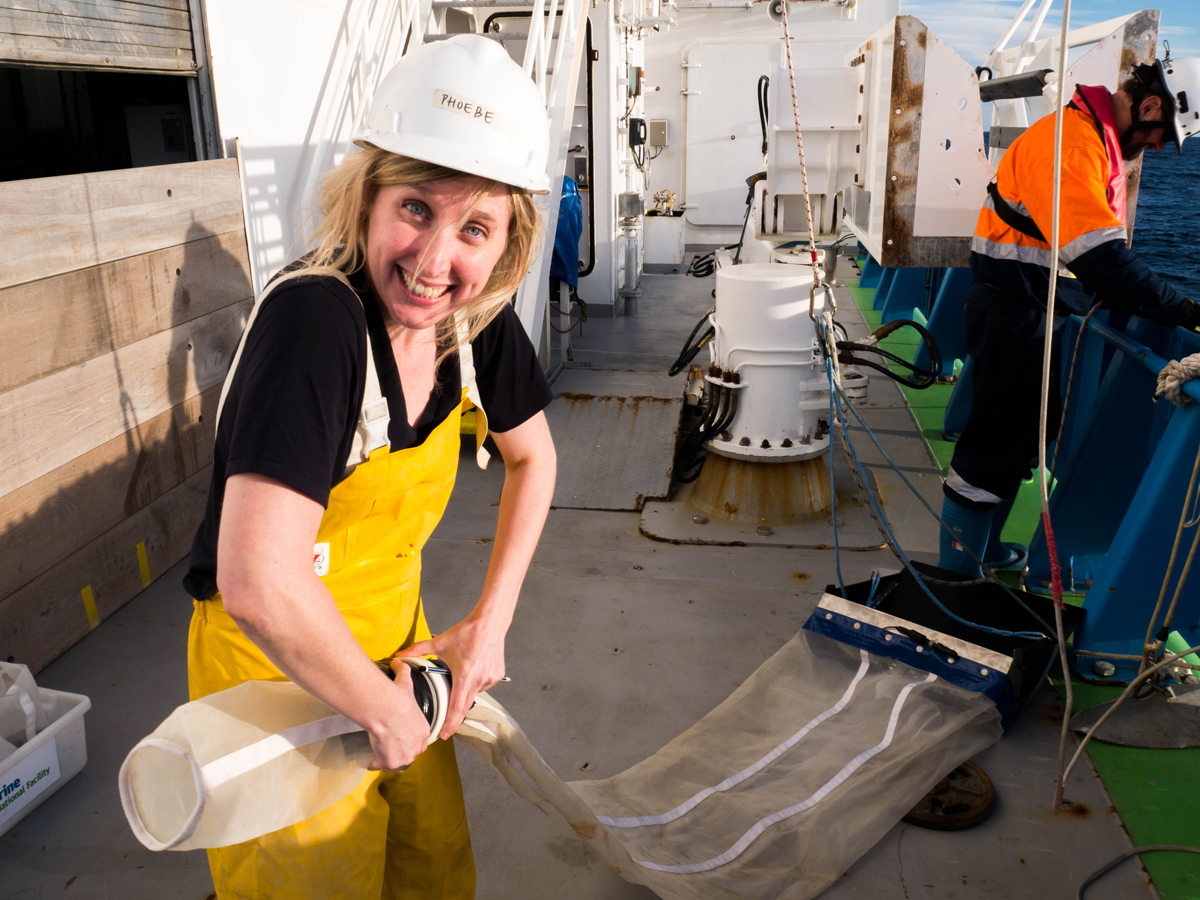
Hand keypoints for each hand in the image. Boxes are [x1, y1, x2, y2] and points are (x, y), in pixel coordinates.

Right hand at [365, 662, 430, 770]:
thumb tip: (399, 662)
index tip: (401, 736)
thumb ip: (404, 672)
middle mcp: (417, 745)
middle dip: (403, 751)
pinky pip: (384, 766)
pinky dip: (377, 764)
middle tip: (390, 746)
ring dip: (391, 759)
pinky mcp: (391, 761)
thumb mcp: (405, 682)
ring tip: (380, 754)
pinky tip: (371, 759)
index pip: (420, 739)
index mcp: (424, 729)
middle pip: (412, 753)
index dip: (411, 739)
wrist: (387, 709)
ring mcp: (405, 755)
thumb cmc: (397, 697)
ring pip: (400, 762)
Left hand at [405, 615, 506, 739]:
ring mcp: (490, 679)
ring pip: (474, 692)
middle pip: (465, 706)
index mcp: (464, 676)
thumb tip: (400, 656)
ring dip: (466, 690)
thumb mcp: (440, 642)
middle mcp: (479, 681)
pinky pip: (484, 684)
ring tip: (463, 673)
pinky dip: (477, 681)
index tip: (444, 735)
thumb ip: (418, 651)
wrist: (490, 621)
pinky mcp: (497, 675)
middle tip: (447, 727)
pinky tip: (474, 668)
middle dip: (455, 717)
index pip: (456, 708)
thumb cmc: (467, 632)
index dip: (450, 724)